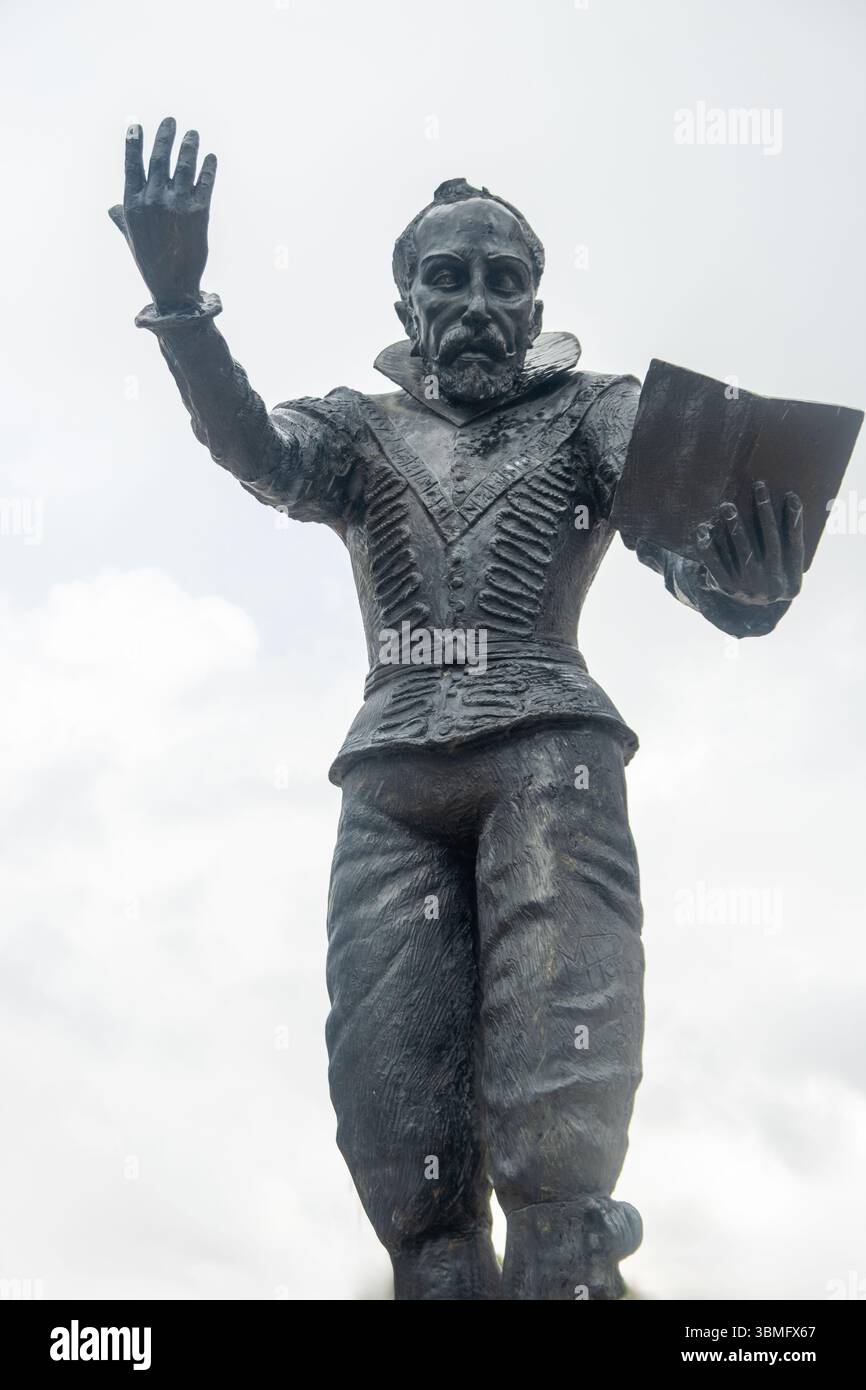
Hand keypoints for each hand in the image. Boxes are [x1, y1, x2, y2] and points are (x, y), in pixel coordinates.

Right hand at [108, 117, 216, 311]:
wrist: (173, 286)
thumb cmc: (151, 260)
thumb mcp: (131, 237)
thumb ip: (122, 217)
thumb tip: (112, 208)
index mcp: (132, 204)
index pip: (132, 164)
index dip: (134, 142)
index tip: (136, 124)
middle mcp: (153, 201)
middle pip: (159, 158)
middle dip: (165, 135)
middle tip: (171, 121)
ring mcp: (177, 205)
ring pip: (184, 165)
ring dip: (189, 145)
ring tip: (193, 134)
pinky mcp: (200, 212)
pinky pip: (205, 182)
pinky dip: (208, 167)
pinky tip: (210, 157)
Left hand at [696, 481, 803, 604]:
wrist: (751, 613)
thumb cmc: (773, 579)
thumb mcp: (789, 570)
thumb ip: (792, 543)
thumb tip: (793, 501)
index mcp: (790, 579)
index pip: (795, 544)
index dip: (794, 520)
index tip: (791, 495)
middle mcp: (770, 582)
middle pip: (770, 542)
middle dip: (765, 513)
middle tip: (759, 487)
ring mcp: (748, 585)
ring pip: (743, 551)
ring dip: (735, 527)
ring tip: (728, 505)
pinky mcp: (726, 586)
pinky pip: (715, 564)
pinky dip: (708, 547)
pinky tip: (702, 529)